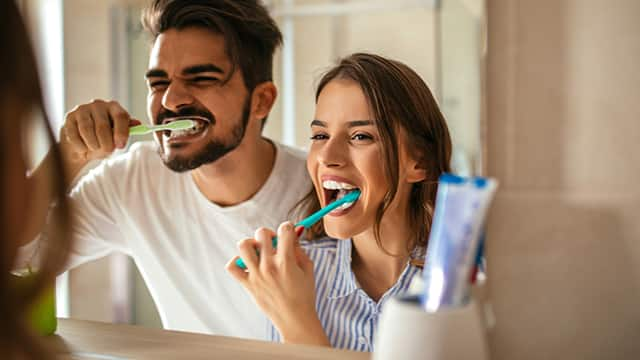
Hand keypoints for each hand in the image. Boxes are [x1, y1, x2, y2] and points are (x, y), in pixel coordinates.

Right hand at [60, 99, 140, 163]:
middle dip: (106, 143)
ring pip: (87, 130)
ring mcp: (82, 109)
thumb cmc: (103, 140)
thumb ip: (126, 131)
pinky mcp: (69, 117)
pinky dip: (80, 146)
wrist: (81, 146)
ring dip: (92, 145)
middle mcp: (98, 105)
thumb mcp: (117, 136)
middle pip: (103, 126)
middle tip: (107, 151)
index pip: (121, 116)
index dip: (121, 132)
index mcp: (115, 107)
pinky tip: (83, 149)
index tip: (120, 146)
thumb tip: (138, 124)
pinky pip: (74, 134)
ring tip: (95, 149)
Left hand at [226, 222, 329, 345]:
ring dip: (251, 243)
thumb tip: (292, 233)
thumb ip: (299, 249)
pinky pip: (232, 266)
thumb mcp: (308, 268)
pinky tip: (247, 263)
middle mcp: (269, 266)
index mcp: (286, 261)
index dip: (288, 227)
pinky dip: (237, 261)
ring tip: (258, 251)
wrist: (295, 319)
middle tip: (273, 243)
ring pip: (243, 245)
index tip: (288, 232)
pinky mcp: (247, 284)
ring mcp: (256, 275)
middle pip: (262, 233)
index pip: (284, 229)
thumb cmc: (304, 295)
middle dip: (269, 234)